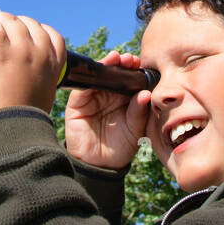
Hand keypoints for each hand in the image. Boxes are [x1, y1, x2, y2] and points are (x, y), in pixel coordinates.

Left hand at [0, 10, 66, 119]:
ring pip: (10, 21)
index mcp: (55, 66)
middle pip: (29, 24)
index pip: (53, 36)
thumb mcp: (39, 95)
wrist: (11, 129)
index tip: (24, 32)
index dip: (37, 30)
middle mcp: (41, 54)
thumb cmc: (20, 119)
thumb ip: (33, 78)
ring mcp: (22, 51)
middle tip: (1, 25)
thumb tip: (13, 73)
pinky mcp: (0, 52)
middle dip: (15, 22)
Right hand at [64, 50, 152, 170]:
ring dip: (107, 65)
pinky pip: (83, 88)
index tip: (141, 63)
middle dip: (122, 63)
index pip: (130, 79)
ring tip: (117, 58)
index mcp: (125, 98)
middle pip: (115, 73)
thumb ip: (139, 112)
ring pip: (99, 76)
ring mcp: (93, 97)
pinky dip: (91, 77)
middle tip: (130, 59)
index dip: (135, 70)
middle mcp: (109, 94)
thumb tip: (146, 94)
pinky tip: (101, 70)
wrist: (100, 165)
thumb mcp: (135, 129)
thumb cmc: (121, 146)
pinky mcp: (77, 103)